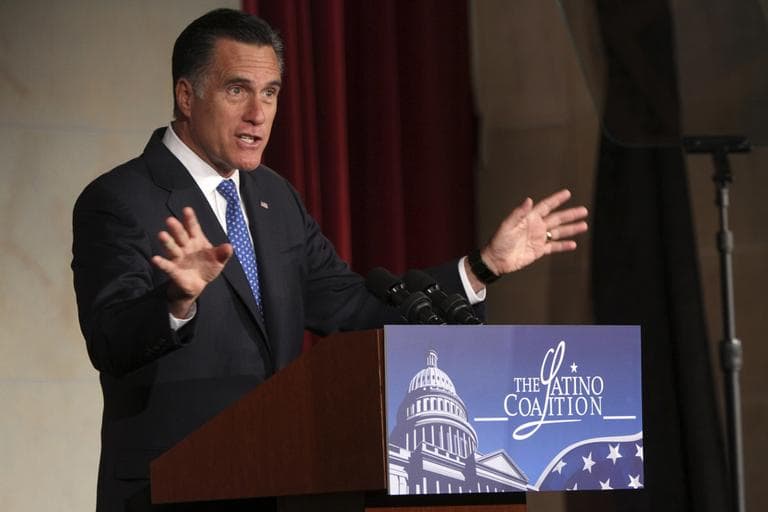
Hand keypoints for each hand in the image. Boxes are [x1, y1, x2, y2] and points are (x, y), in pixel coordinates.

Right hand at [151, 207, 232, 317]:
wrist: (198, 284)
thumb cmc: (207, 267)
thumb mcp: (218, 260)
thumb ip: (223, 253)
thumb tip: (229, 246)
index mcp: (197, 240)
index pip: (193, 228)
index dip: (190, 219)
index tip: (187, 209)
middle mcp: (185, 246)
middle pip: (180, 235)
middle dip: (176, 228)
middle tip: (170, 220)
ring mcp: (178, 257)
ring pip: (172, 247)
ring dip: (167, 242)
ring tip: (161, 235)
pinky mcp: (173, 270)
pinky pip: (166, 265)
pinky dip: (161, 263)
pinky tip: (155, 259)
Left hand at [472, 189, 587, 285]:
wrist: (496, 260)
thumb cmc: (499, 241)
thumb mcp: (507, 225)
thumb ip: (519, 213)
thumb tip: (529, 200)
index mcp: (529, 218)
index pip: (546, 206)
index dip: (556, 200)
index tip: (567, 193)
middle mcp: (536, 227)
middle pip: (557, 218)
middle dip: (570, 214)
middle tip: (584, 210)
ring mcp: (538, 238)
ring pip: (558, 232)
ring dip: (571, 229)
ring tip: (584, 225)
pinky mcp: (539, 250)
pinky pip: (554, 247)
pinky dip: (563, 245)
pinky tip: (573, 244)